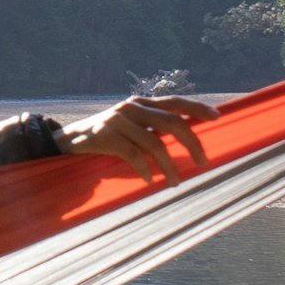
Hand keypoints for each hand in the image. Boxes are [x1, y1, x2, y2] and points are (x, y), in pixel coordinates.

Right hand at [61, 94, 214, 183]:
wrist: (68, 141)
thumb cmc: (106, 137)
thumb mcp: (130, 125)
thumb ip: (152, 127)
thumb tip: (185, 138)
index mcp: (141, 103)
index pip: (175, 102)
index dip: (197, 108)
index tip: (217, 117)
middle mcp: (132, 107)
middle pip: (171, 122)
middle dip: (191, 142)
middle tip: (203, 161)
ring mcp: (118, 120)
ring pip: (154, 142)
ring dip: (169, 165)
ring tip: (175, 182)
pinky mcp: (105, 136)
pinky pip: (133, 154)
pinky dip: (145, 169)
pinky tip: (150, 179)